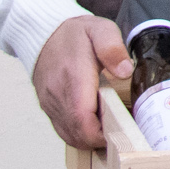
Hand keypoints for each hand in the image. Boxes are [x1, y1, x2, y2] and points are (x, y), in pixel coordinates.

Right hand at [33, 14, 130, 148]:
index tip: (122, 131)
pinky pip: (63, 130)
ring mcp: (50, 104)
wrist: (44, 34)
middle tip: (122, 131)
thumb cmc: (76, 34)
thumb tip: (125, 72)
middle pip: (77, 133)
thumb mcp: (100, 30)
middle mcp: (57, 94)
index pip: (82, 118)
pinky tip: (96, 124)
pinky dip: (80, 134)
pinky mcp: (48, 108)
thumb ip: (113, 48)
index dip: (101, 133)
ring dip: (90, 138)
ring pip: (69, 136)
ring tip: (111, 128)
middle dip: (101, 139)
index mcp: (73, 76)